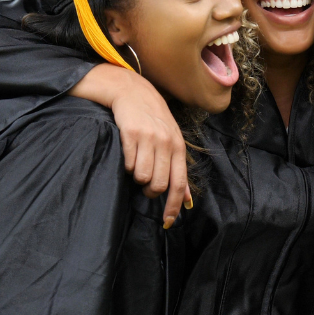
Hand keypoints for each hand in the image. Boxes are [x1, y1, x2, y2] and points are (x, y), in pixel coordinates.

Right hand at [70, 65, 191, 226]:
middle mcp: (166, 143)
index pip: (179, 184)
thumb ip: (178, 170)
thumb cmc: (154, 121)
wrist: (133, 92)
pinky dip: (126, 165)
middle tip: (145, 184)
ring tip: (136, 165)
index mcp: (178, 147)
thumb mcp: (172, 141)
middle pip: (159, 185)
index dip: (173, 206)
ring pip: (142, 177)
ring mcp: (149, 138)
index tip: (168, 222)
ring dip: (137, 177)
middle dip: (150, 191)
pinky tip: (127, 154)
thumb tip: (187, 200)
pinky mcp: (131, 134)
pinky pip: (127, 164)